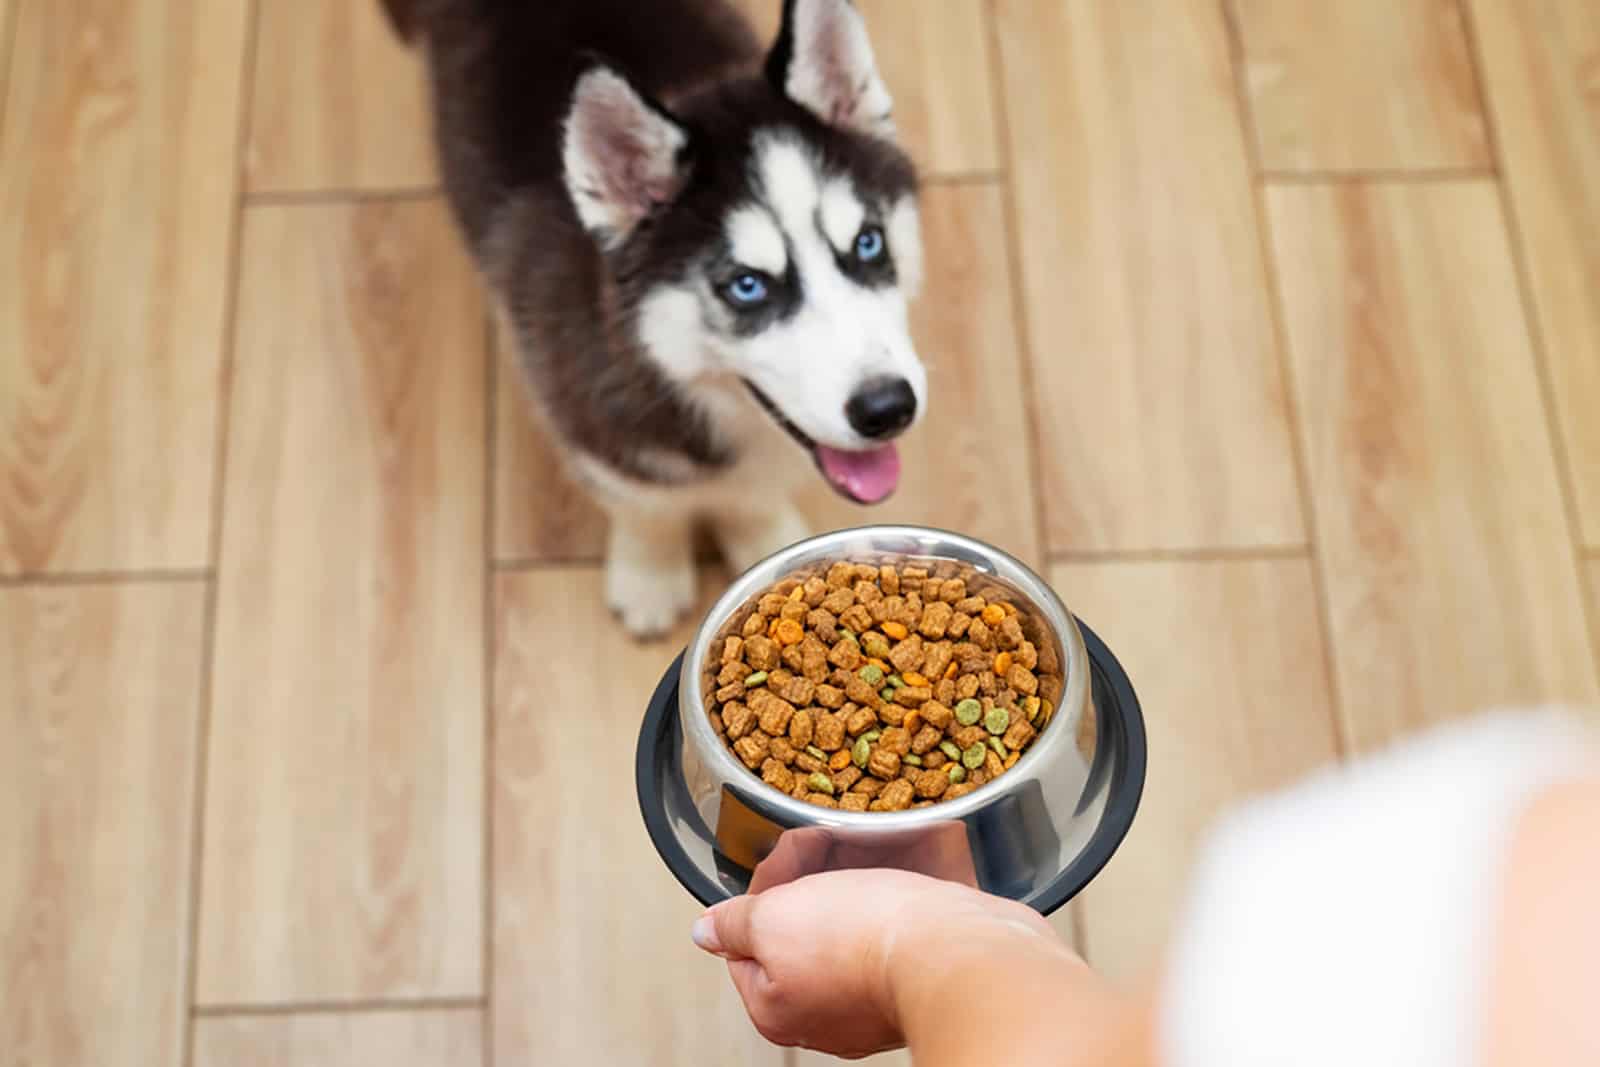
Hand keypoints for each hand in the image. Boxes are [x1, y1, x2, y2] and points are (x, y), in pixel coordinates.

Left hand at [691, 869, 1062, 1057]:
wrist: (958, 952)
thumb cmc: (863, 939)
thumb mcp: (774, 918)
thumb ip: (733, 925)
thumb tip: (706, 932)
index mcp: (775, 1007)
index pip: (745, 940)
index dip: (764, 888)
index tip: (788, 856)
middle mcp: (821, 1016)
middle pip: (796, 933)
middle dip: (807, 882)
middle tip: (826, 844)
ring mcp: (871, 1003)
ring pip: (844, 930)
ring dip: (849, 886)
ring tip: (865, 851)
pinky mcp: (913, 983)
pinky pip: (889, 937)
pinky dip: (889, 905)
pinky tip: (897, 879)